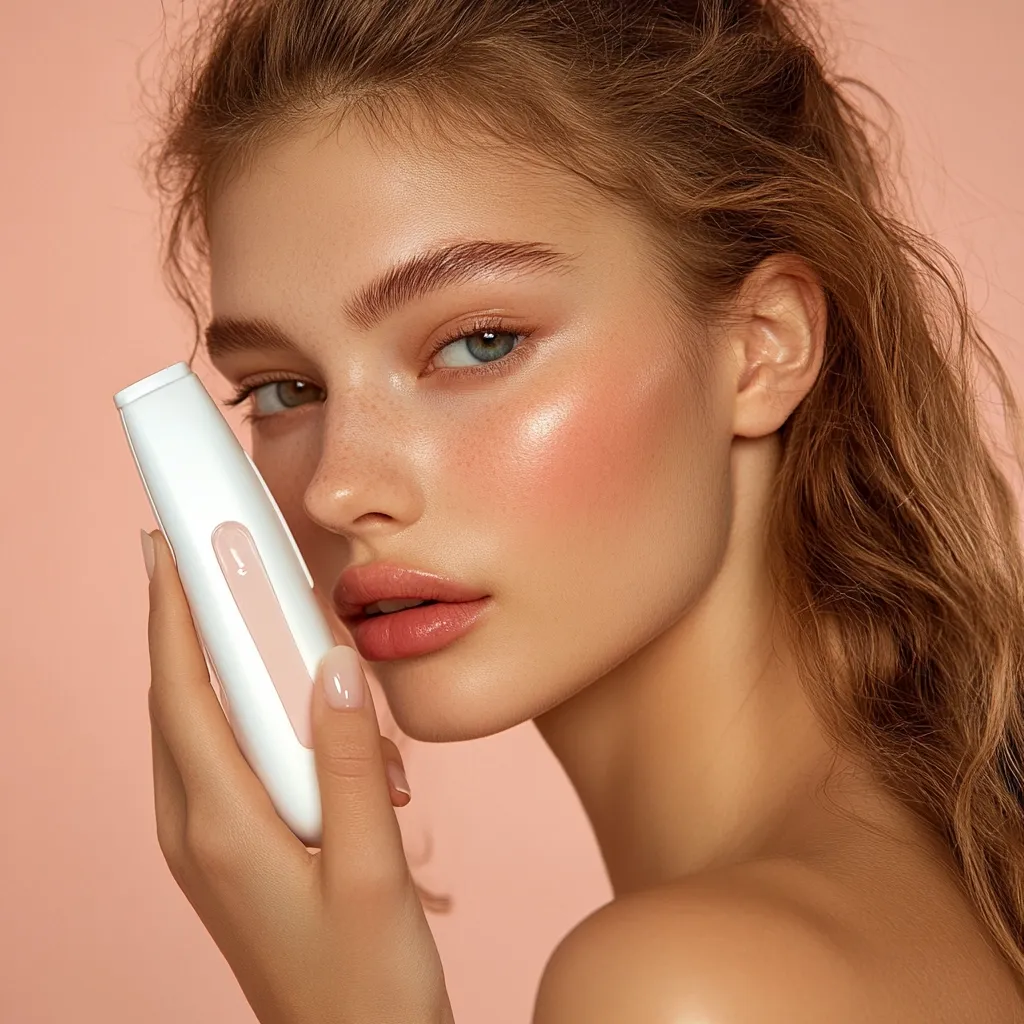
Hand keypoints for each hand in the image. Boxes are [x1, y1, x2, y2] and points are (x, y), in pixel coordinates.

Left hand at [142, 529, 454, 1023]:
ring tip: (295, 647)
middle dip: (191, 622)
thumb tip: (330, 665)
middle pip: (180, 699)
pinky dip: (263, 720)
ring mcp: (209, 844)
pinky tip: (322, 729)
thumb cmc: (366, 980)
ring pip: (204, 727)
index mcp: (221, 826)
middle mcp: (197, 830)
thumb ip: (349, 762)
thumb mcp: (373, 868)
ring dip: (239, 673)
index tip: (167, 544)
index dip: (171, 611)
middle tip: (215, 559)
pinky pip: (229, 760)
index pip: (182, 692)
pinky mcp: (233, 850)